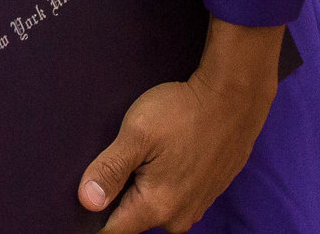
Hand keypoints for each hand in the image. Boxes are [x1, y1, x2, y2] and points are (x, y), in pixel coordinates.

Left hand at [79, 21, 279, 231]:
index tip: (85, 193)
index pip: (113, 230)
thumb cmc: (184, 112)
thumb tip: (86, 202)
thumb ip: (110, 170)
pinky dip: (162, 180)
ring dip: (141, 185)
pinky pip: (172, 196)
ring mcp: (195, 206)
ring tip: (142, 151)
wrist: (234, 99)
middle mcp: (178, 217)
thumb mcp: (138, 133)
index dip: (93, 215)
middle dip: (117, 195)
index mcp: (157, 207)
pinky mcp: (206, 193)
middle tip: (118, 158)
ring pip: (153, 206)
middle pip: (132, 218)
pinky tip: (162, 154)